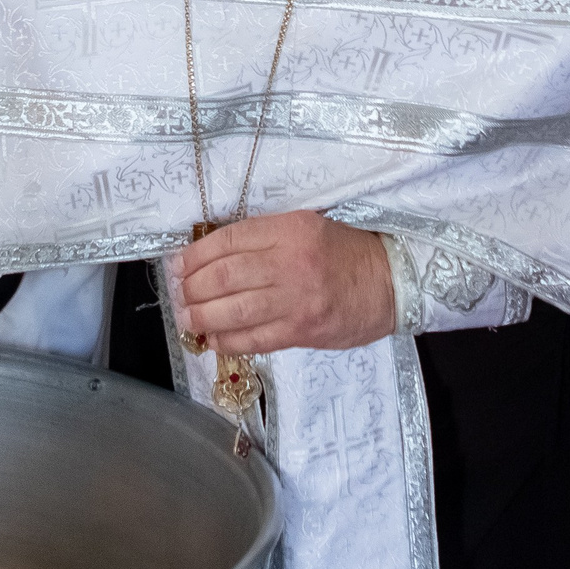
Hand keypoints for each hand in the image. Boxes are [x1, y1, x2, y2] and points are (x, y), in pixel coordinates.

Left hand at [175, 211, 395, 355]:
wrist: (391, 283)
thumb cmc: (346, 253)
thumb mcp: (307, 227)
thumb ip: (265, 238)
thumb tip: (212, 258)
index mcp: (291, 229)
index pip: (228, 241)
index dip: (195, 255)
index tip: (178, 266)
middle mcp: (291, 262)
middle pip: (223, 277)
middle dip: (191, 289)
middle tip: (179, 295)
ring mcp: (296, 300)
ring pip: (232, 311)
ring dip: (201, 318)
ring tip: (187, 319)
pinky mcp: (302, 331)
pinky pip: (253, 339)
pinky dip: (226, 341)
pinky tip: (214, 339)